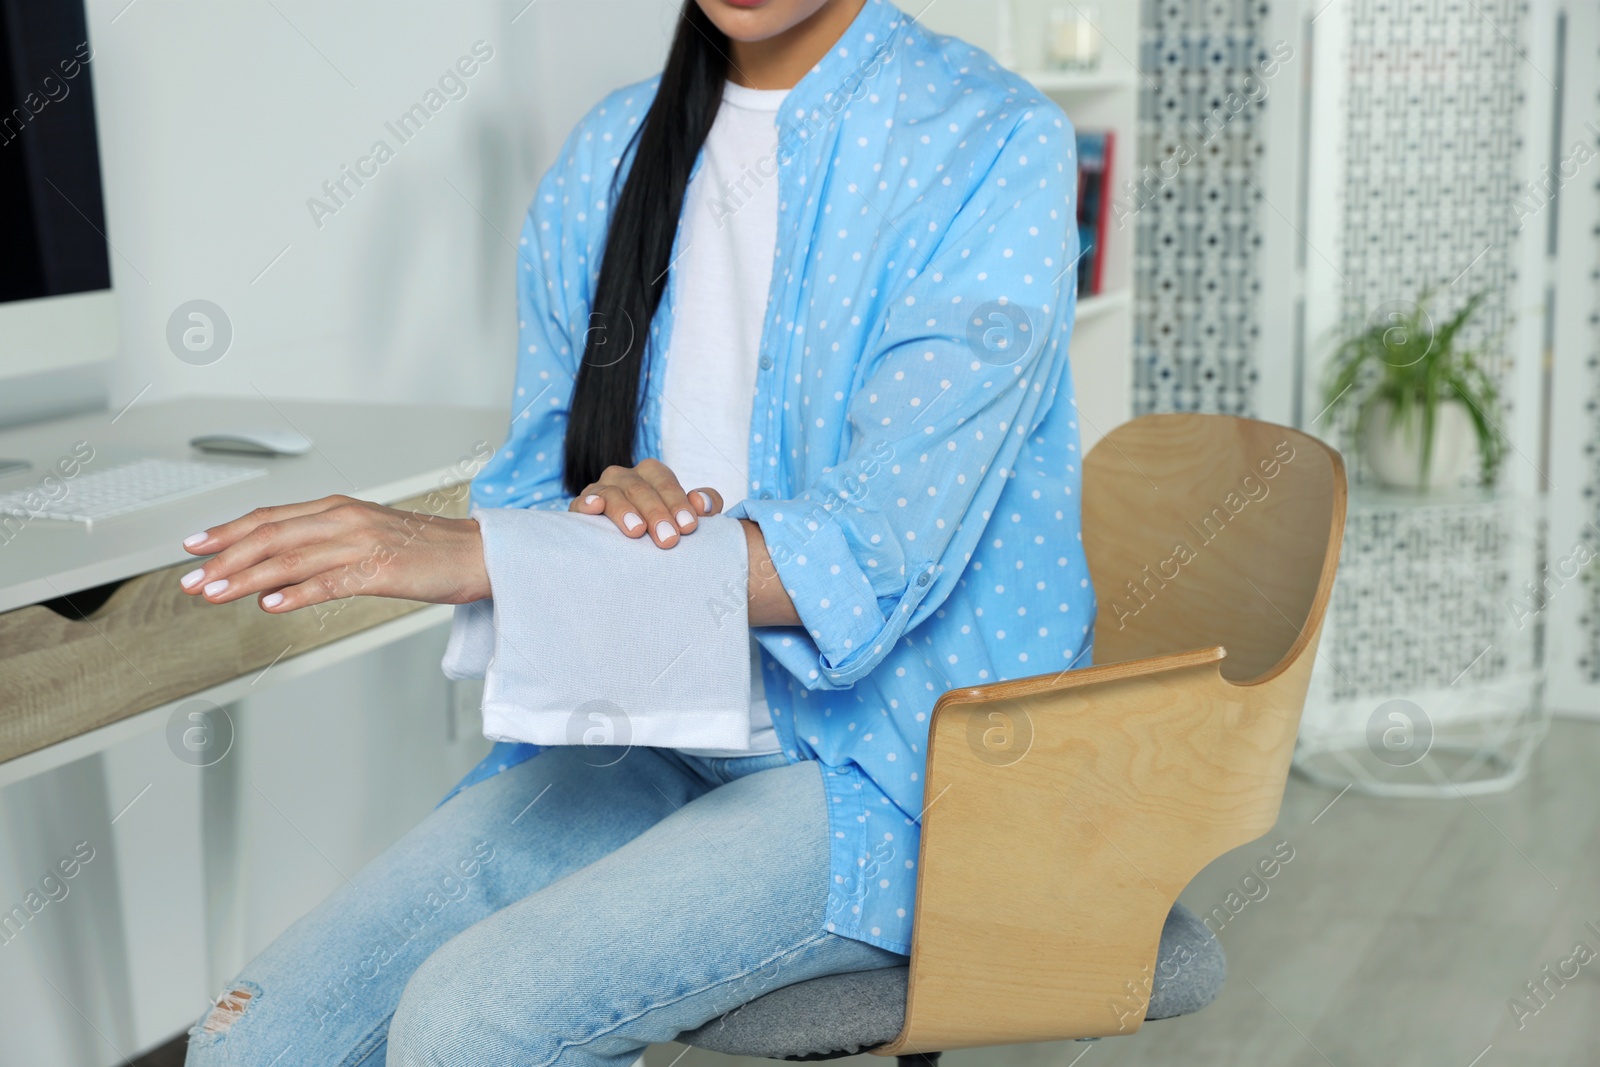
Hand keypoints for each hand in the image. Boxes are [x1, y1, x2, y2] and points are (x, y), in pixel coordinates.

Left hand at [177, 495, 489, 612]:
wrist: (479, 554)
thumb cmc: (427, 550)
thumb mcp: (369, 536)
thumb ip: (326, 545)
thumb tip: (279, 570)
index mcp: (339, 508)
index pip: (269, 517)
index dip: (226, 531)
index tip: (194, 546)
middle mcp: (345, 519)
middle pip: (270, 535)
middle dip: (223, 558)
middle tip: (191, 579)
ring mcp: (362, 544)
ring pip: (290, 559)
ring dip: (245, 578)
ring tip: (214, 594)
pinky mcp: (381, 571)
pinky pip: (328, 583)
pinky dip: (294, 594)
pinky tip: (270, 605)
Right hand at [569, 458, 722, 547]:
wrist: (626, 548)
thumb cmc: (664, 528)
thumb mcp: (688, 514)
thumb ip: (707, 504)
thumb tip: (704, 503)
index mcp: (652, 473)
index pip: (666, 483)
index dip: (678, 503)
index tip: (688, 527)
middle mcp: (625, 476)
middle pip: (641, 489)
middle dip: (657, 513)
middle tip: (668, 539)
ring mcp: (601, 489)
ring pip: (613, 493)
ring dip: (625, 511)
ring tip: (637, 531)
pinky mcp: (580, 507)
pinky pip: (581, 502)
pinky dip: (588, 503)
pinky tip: (595, 509)